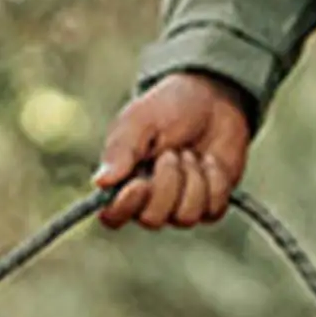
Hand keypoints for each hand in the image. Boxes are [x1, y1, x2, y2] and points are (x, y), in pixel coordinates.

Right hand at [94, 72, 252, 229]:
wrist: (213, 96)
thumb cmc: (168, 107)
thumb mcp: (139, 120)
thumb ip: (120, 150)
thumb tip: (100, 182)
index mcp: (124, 184)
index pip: (113, 217)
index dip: (125, 208)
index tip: (140, 184)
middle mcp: (149, 202)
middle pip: (152, 219)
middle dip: (168, 182)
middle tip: (173, 152)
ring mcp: (180, 206)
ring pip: (185, 217)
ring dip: (193, 178)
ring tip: (191, 153)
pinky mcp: (209, 205)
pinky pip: (213, 209)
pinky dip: (215, 180)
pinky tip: (210, 161)